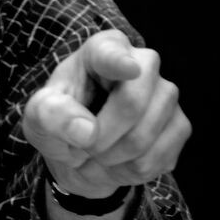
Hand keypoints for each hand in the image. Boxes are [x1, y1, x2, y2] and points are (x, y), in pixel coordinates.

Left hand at [22, 29, 190, 198]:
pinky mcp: (180, 125)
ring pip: (144, 137)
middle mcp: (142, 63)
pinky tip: (119, 159)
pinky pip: (158, 158)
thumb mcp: (38, 115)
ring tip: (97, 151)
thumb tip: (86, 130)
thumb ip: (50, 114)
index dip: (119, 62)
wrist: (82, 151)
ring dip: (112, 157)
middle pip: (131, 104)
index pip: (111, 53)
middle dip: (101, 136)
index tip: (127, 69)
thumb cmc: (60, 119)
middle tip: (83, 145)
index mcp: (102, 49)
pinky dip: (131, 170)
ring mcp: (166, 94)